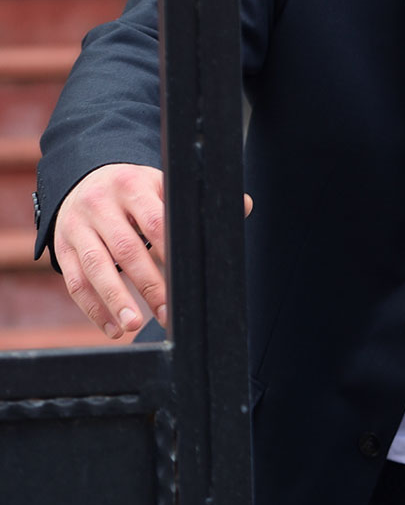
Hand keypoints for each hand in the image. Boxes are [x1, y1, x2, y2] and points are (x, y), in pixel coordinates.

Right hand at [50, 163, 251, 339]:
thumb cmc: (136, 190)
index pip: (155, 221)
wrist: (84, 177)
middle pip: (126, 249)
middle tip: (169, 313)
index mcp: (133, 185)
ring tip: (133, 326)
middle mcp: (101, 204)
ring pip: (95, 267)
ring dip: (115, 300)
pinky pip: (75, 280)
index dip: (171, 252)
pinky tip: (112, 328)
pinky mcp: (61, 245)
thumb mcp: (163, 185)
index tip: (189, 279)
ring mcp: (77, 225)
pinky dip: (92, 308)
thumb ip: (194, 202)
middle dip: (149, 285)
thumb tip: (244, 206)